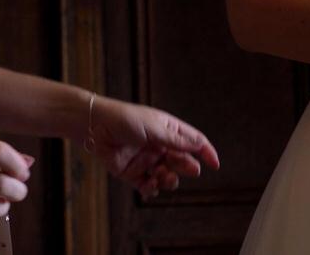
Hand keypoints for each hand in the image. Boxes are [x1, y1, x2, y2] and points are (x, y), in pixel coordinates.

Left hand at [85, 96, 220, 198]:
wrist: (94, 127)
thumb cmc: (124, 120)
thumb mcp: (154, 128)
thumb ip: (176, 141)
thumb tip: (199, 146)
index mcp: (167, 129)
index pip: (192, 141)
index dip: (205, 152)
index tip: (214, 164)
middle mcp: (158, 145)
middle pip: (181, 160)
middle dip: (187, 167)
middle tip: (189, 170)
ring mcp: (146, 160)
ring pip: (166, 176)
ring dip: (169, 180)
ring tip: (163, 177)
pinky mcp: (132, 172)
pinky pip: (147, 185)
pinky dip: (151, 189)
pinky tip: (149, 187)